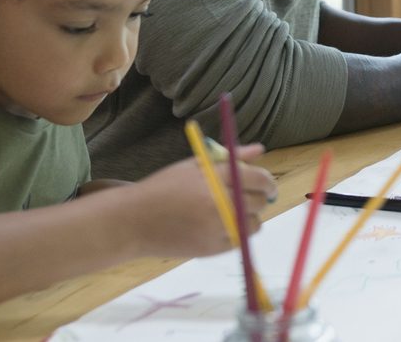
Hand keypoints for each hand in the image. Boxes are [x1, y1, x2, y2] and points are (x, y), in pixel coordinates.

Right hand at [128, 144, 276, 257]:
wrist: (133, 221)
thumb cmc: (163, 188)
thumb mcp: (193, 165)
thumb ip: (230, 157)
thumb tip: (260, 150)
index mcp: (214, 177)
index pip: (258, 178)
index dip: (267, 181)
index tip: (266, 184)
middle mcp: (219, 203)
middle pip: (260, 201)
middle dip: (260, 197)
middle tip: (248, 196)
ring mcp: (216, 228)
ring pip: (255, 223)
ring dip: (250, 216)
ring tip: (230, 211)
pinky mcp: (212, 249)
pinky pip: (241, 240)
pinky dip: (237, 233)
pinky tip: (220, 225)